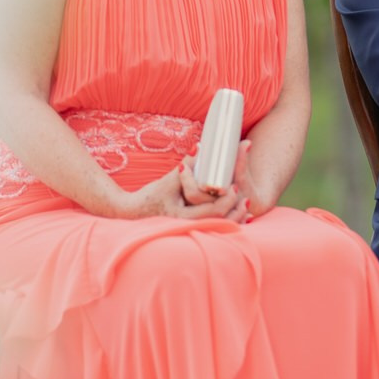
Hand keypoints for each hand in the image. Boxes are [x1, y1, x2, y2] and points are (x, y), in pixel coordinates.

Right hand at [117, 158, 248, 221]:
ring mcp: (189, 231)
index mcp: (181, 216)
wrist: (134, 213)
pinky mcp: (191, 231)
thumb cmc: (150, 196)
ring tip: (245, 206)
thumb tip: (201, 147)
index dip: (226, 199)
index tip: (234, 187)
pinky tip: (238, 216)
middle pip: (219, 221)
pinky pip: (214, 229)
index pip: (212, 210)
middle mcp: (187, 227)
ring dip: (234, 217)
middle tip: (241, 195)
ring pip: (218, 228)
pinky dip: (227, 222)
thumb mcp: (168, 180)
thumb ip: (186, 165)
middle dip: (234, 209)